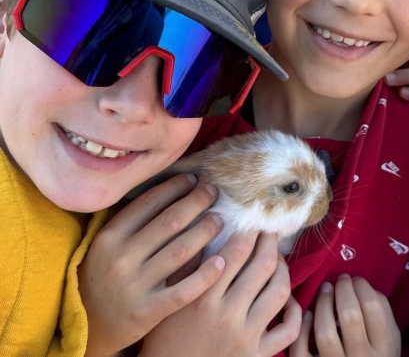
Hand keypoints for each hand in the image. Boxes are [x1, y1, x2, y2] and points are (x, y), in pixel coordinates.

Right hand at [80, 174, 225, 356]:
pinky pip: (183, 289)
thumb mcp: (106, 246)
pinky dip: (205, 274)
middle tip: (213, 192)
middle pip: (171, 221)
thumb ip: (132, 222)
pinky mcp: (148, 311)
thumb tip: (170, 188)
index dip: (175, 187)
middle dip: (197, 202)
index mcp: (109, 237)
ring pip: (181, 250)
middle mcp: (121, 258)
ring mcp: (135, 286)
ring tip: (219, 220)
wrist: (87, 327)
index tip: (193, 179)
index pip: (149, 202)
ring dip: (206, 230)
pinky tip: (221, 261)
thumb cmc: (103, 276)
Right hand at [139, 233, 301, 356]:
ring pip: (279, 292)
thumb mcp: (168, 299)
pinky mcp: (258, 356)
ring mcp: (246, 337)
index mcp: (203, 298)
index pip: (235, 252)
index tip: (250, 220)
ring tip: (277, 258)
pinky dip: (294, 312)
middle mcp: (228, 316)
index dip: (248, 231)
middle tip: (269, 230)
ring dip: (283, 269)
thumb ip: (185, 266)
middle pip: (262, 266)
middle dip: (269, 242)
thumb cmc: (164, 339)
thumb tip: (205, 229)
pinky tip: (288, 299)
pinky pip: (287, 331)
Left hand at [290, 275, 400, 356]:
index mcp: (383, 347)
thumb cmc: (378, 353)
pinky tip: (308, 315)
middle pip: (349, 315)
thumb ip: (383, 312)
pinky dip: (303, 329)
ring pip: (325, 332)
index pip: (372, 306)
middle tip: (341, 280)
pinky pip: (303, 350)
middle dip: (343, 289)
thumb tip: (362, 287)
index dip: (362, 286)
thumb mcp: (391, 337)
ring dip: (323, 303)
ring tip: (326, 289)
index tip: (356, 280)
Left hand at [385, 45, 408, 130]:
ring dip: (405, 76)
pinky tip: (402, 94)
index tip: (377, 42)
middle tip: (380, 63)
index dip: (397, 41)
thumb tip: (354, 50)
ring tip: (388, 80)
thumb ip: (384, 60)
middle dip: (401, 57)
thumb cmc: (406, 79)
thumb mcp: (398, 67)